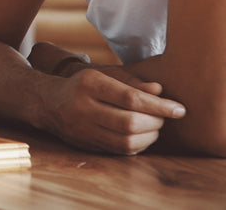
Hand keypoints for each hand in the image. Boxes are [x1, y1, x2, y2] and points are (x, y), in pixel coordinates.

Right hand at [41, 67, 185, 154]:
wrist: (48, 102)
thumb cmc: (82, 85)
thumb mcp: (104, 75)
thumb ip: (132, 82)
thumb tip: (159, 91)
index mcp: (89, 84)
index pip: (131, 98)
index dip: (159, 106)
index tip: (179, 109)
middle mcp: (82, 107)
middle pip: (130, 123)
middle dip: (155, 122)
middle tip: (164, 118)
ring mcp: (82, 128)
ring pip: (126, 141)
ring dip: (149, 137)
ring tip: (154, 127)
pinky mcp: (86, 144)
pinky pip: (119, 151)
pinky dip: (138, 145)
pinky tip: (142, 136)